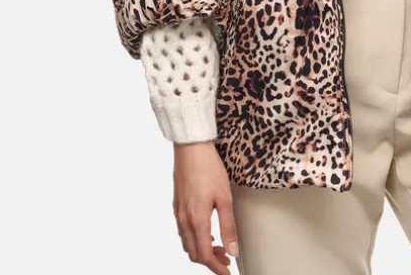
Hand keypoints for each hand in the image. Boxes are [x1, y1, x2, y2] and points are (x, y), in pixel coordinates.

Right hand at [172, 141, 239, 271]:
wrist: (191, 148)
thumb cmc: (208, 168)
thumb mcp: (225, 197)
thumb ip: (228, 226)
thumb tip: (233, 249)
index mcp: (196, 220)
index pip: (204, 255)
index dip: (216, 267)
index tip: (227, 272)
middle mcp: (184, 220)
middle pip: (194, 253)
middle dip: (210, 261)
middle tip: (226, 260)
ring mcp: (178, 213)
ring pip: (188, 243)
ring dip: (202, 250)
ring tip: (219, 247)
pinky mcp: (177, 205)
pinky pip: (184, 232)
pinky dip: (195, 239)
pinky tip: (207, 232)